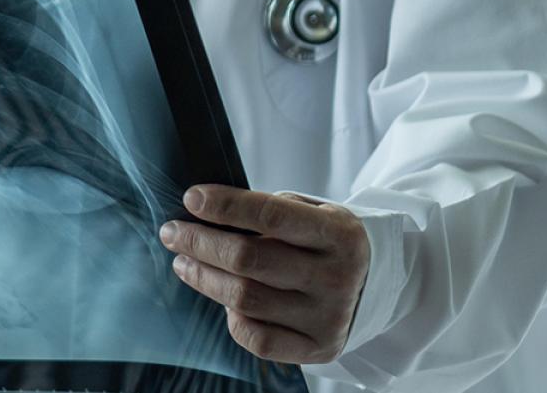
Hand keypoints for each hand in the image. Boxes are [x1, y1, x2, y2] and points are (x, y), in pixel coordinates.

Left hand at [159, 185, 368, 364]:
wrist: (374, 284)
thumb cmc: (326, 242)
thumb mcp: (313, 213)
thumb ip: (270, 212)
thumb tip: (206, 215)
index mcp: (339, 234)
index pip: (272, 215)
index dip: (226, 205)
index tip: (191, 198)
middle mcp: (336, 277)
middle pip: (249, 259)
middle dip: (200, 242)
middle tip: (173, 232)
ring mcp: (328, 317)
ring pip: (245, 299)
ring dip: (204, 277)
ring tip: (184, 262)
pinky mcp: (318, 348)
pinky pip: (257, 338)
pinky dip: (231, 317)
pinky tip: (221, 298)